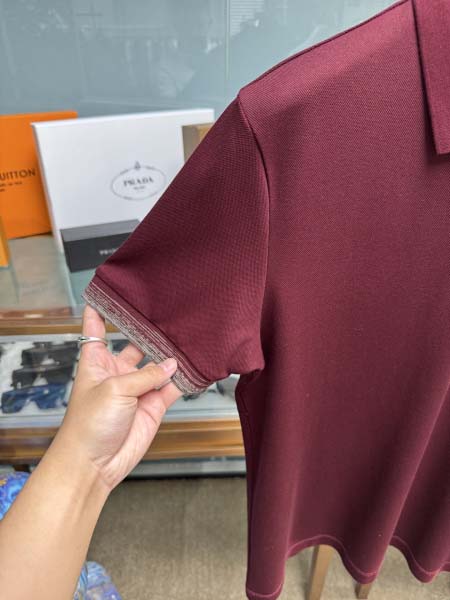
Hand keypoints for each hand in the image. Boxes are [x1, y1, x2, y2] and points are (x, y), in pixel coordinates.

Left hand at [56, 304, 183, 490]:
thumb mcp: (114, 389)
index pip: (96, 328)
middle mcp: (117, 372)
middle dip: (147, 332)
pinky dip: (183, 380)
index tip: (107, 291)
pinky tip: (194, 368)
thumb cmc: (88, 425)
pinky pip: (172, 388)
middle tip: (166, 315)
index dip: (100, 310)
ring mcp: (136, 389)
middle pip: (134, 344)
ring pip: (157, 366)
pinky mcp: (153, 406)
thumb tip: (171, 364)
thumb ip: (145, 375)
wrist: (95, 463)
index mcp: (96, 361)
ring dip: (170, 356)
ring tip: (187, 338)